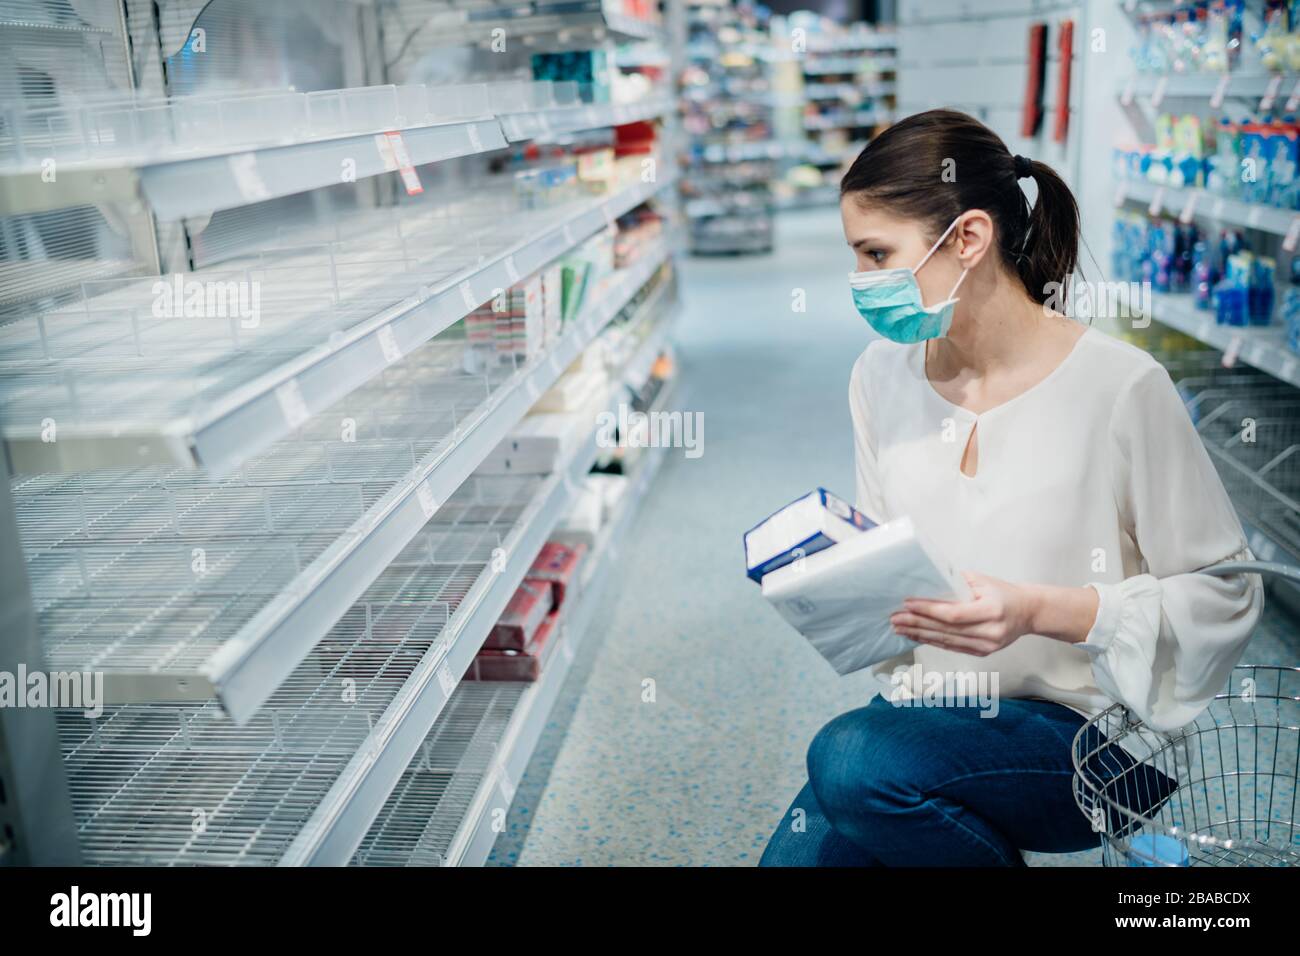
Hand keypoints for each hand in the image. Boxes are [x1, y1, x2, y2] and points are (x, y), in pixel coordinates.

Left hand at [890, 571, 1038, 656]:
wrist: (1028, 612)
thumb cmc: (1003, 592)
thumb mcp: (982, 581)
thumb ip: (956, 582)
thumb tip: (926, 581)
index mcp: (991, 611)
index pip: (953, 614)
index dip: (928, 610)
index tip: (907, 604)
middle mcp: (989, 632)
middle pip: (945, 630)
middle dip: (917, 623)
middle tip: (895, 618)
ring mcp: (986, 646)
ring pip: (946, 641)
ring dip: (919, 634)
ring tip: (899, 628)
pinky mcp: (982, 652)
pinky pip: (952, 647)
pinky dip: (931, 641)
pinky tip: (916, 636)